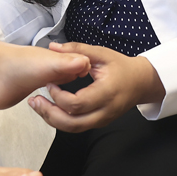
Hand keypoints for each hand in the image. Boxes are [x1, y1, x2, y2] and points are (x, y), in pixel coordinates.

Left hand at [28, 42, 164, 132]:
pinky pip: (77, 127)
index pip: (77, 104)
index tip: (50, 82)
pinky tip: (50, 109)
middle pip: (73, 123)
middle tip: (35, 101)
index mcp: (106, 93)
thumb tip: (53, 46)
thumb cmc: (122, 67)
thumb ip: (77, 50)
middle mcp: (105, 111)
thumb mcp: (101, 53)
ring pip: (73, 129)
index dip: (59, 96)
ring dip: (52, 120)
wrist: (141, 83)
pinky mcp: (99, 123)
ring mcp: (102, 120)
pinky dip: (61, 121)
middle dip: (50, 113)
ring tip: (38, 106)